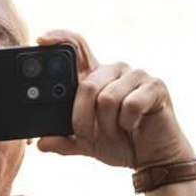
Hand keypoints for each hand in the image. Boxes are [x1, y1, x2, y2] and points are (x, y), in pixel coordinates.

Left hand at [34, 30, 193, 169]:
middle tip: (86, 135)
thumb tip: (40, 143)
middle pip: (88, 85)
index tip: (42, 40)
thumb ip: (65, 141)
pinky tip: (134, 126)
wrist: (154, 158)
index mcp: (97, 76)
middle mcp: (116, 69)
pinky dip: (128, 123)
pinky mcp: (155, 86)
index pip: (77, 46)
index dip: (61, 38)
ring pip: (108, 98)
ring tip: (116, 132)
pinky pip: (130, 104)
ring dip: (107, 125)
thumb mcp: (86, 144)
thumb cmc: (121, 143)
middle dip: (82, 118)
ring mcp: (137, 76)